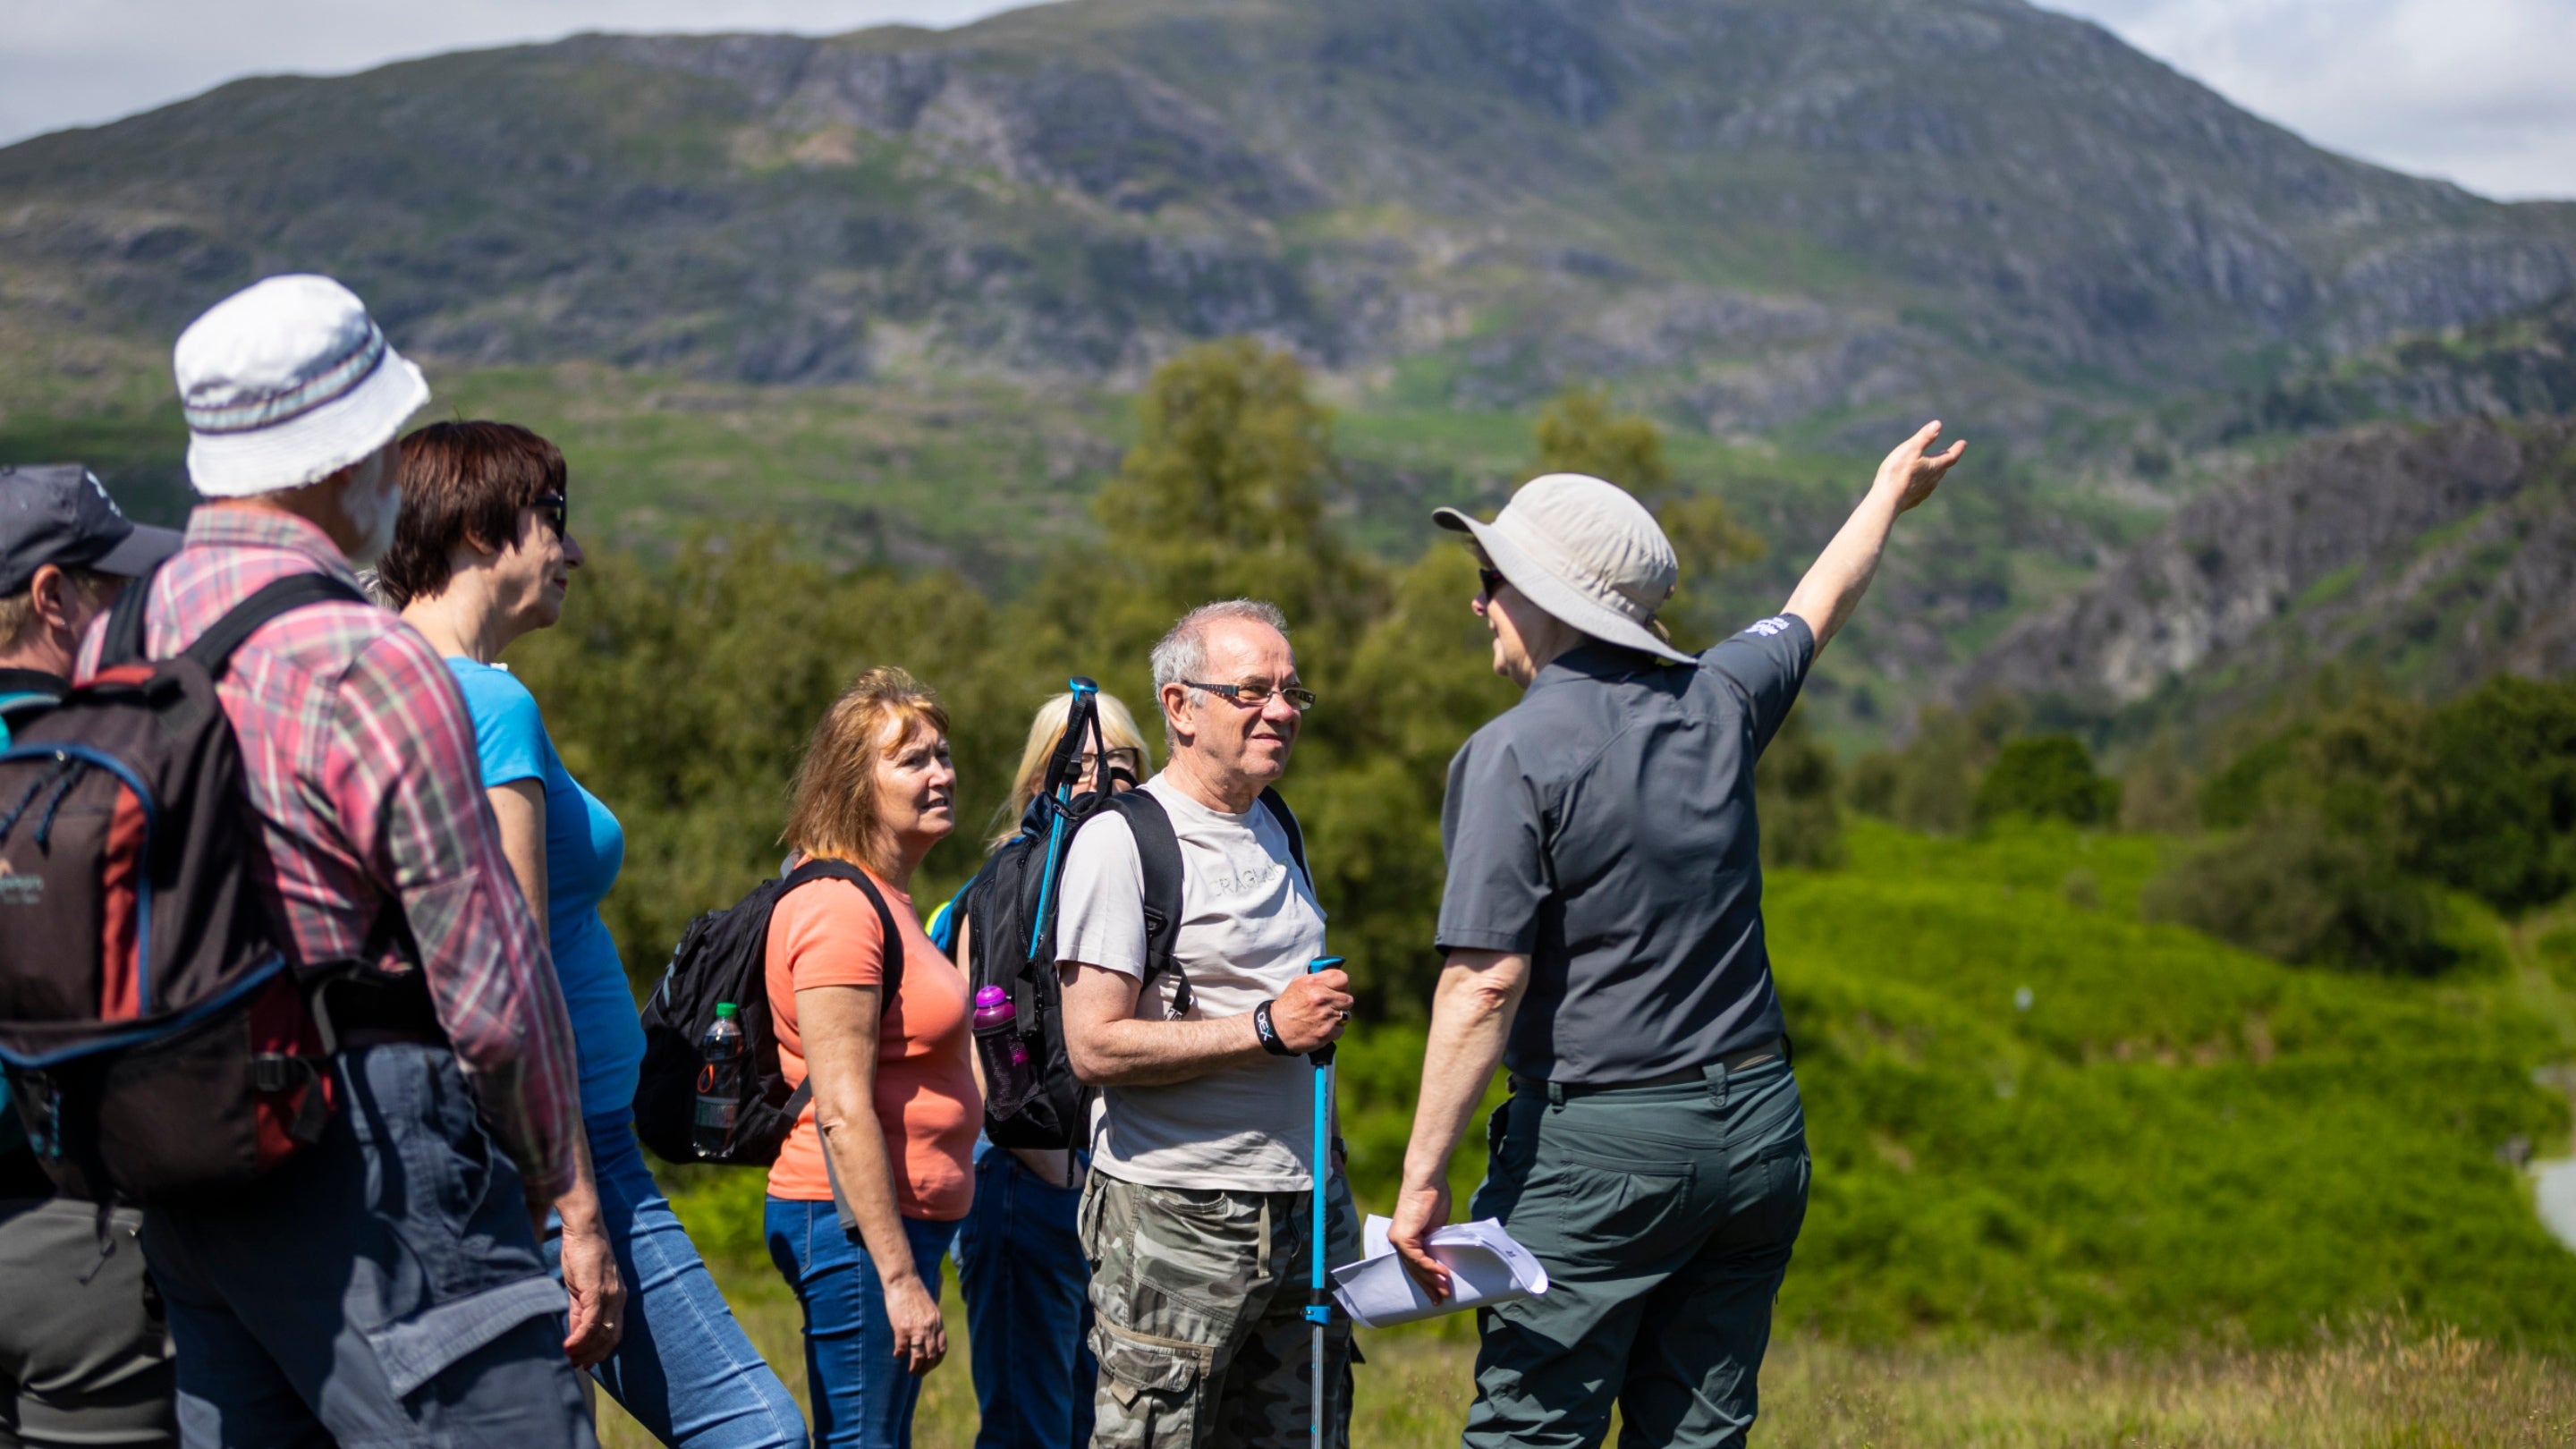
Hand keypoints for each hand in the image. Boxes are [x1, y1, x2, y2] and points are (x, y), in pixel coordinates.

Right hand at [557, 1215, 625, 1368]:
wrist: (584, 1230)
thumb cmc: (582, 1256)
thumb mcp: (581, 1288)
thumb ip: (579, 1311)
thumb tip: (575, 1335)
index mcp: (617, 1298)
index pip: (614, 1333)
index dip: (601, 1351)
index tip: (586, 1364)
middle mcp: (618, 1299)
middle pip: (610, 1338)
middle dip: (593, 1356)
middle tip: (575, 1366)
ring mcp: (610, 1295)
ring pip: (600, 1333)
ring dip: (584, 1351)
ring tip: (568, 1359)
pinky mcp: (597, 1291)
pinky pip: (590, 1322)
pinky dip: (580, 1338)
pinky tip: (567, 1346)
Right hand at [884, 1274, 947, 1375]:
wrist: (903, 1281)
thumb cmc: (915, 1290)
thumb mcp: (930, 1305)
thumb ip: (932, 1318)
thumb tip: (932, 1325)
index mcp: (937, 1322)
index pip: (942, 1348)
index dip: (937, 1360)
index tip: (931, 1365)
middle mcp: (929, 1328)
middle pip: (932, 1355)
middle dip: (926, 1368)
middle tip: (919, 1373)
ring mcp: (916, 1329)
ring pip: (919, 1357)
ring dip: (915, 1367)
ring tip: (911, 1371)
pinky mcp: (902, 1329)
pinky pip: (902, 1349)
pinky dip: (899, 1355)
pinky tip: (897, 1355)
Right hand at [1270, 969, 1354, 1053]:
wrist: (1276, 1029)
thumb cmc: (1288, 1005)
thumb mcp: (1298, 984)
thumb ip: (1318, 978)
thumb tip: (1334, 977)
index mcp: (1315, 984)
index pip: (1343, 979)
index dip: (1342, 986)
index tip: (1339, 990)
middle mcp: (1322, 998)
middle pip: (1348, 999)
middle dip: (1341, 1003)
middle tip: (1331, 1006)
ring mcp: (1326, 1016)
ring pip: (1346, 1016)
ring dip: (1338, 1017)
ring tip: (1325, 1018)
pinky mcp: (1327, 1032)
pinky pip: (1341, 1030)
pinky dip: (1333, 1030)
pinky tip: (1322, 1028)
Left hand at [1387, 1178, 1453, 1301]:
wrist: (1427, 1182)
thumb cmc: (1433, 1199)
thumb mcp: (1435, 1227)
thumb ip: (1435, 1242)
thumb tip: (1443, 1258)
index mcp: (1404, 1239)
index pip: (1414, 1266)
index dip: (1426, 1280)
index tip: (1436, 1292)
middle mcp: (1397, 1241)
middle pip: (1413, 1270)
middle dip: (1428, 1287)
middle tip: (1441, 1300)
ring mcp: (1398, 1239)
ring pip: (1415, 1267)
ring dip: (1432, 1280)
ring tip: (1445, 1291)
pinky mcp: (1403, 1236)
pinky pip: (1417, 1258)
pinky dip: (1430, 1267)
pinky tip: (1442, 1274)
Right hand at [1873, 420, 1966, 513]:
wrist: (1887, 500)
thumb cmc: (1897, 472)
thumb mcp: (1910, 449)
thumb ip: (1924, 437)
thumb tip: (1938, 424)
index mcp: (1934, 467)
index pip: (1951, 456)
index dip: (1958, 449)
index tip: (1963, 443)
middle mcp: (1932, 480)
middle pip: (1943, 468)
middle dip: (1946, 460)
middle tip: (1948, 453)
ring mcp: (1923, 492)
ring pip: (1933, 480)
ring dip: (1934, 472)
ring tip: (1932, 468)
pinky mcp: (1914, 500)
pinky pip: (1922, 490)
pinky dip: (1922, 483)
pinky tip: (1917, 484)